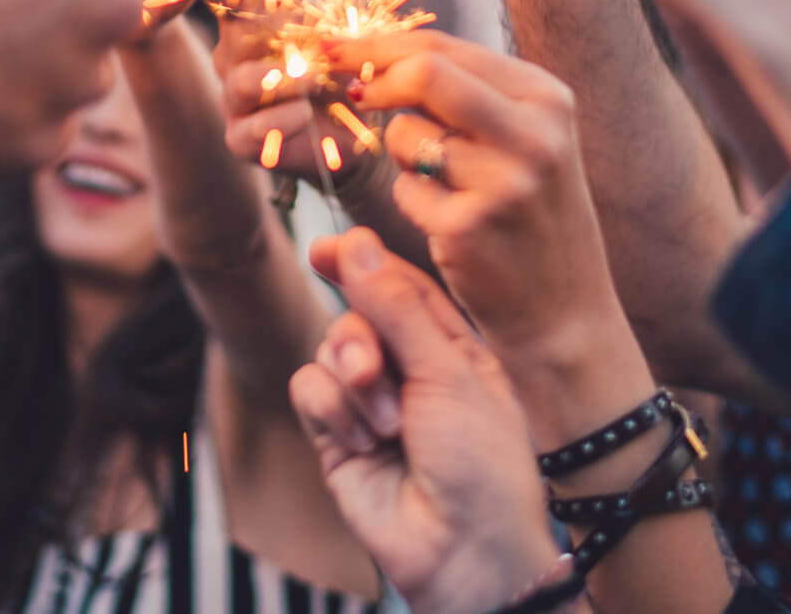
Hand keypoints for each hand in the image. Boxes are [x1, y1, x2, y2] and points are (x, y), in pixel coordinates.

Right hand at [199, 0, 387, 186]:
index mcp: (249, 23)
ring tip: (314, 80)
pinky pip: (250, 129)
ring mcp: (234, 101)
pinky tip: (305, 114)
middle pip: (238, 33)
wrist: (354, 137)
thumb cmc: (341, 76)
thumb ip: (300, 0)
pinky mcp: (241, 140)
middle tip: (319, 40)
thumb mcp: (330, 31)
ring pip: (240, 81)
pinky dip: (281, 119)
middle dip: (277, 31)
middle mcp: (234, 59)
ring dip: (283, 77)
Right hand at [289, 229, 560, 613]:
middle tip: (375, 373)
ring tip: (387, 427)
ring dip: (353, 383)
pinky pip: (309, 391)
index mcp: (451, 348)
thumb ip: (395, 305)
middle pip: (355, 315)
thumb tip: (356, 240)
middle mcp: (408, 372)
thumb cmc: (481, 462)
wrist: (463, 550)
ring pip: (326, 351)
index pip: (400, 287)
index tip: (324, 248)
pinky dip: (332, 412)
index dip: (363, 263)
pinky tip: (364, 446)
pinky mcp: (336, 439)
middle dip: (359, 339)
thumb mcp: (450, 370)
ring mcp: (369, 406)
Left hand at [328, 30, 617, 355]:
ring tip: (447, 185)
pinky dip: (413, 202)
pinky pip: (405, 191)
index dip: (379, 44)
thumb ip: (466, 93)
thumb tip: (375, 56)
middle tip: (353, 94)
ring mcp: (503, 183)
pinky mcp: (469, 228)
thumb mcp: (525, 139)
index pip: (446, 48)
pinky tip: (451, 224)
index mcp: (547, 100)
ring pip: (405, 136)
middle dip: (374, 79)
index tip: (334, 45)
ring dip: (403, 156)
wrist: (564, 309)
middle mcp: (534, 135)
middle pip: (424, 73)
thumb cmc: (532, 214)